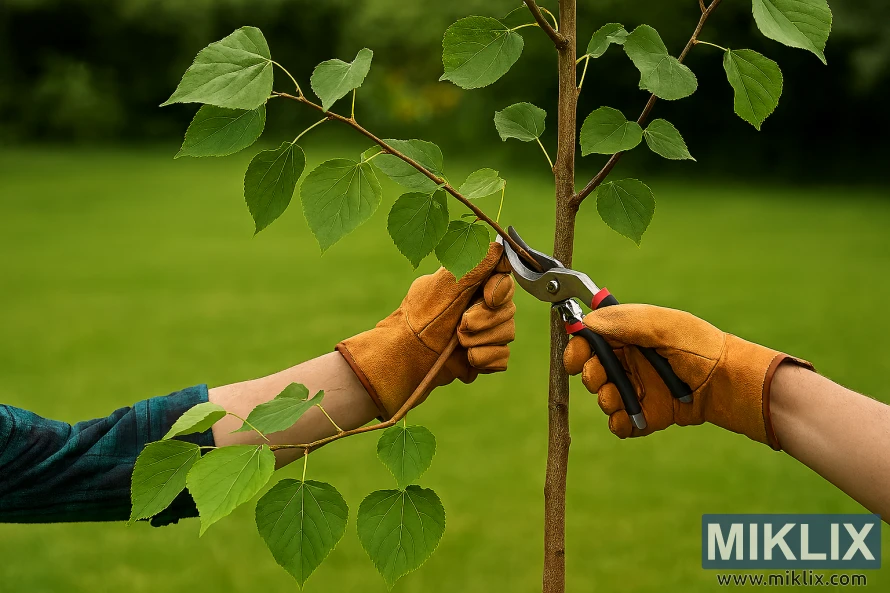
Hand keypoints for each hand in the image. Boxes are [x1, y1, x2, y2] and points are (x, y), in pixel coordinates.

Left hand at [337, 243, 514, 417]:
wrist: (407, 356)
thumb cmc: (421, 317)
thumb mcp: (445, 286)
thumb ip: (474, 266)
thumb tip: (499, 246)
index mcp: (472, 284)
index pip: (504, 279)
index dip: (499, 289)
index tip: (487, 297)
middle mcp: (481, 306)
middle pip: (508, 309)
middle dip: (484, 319)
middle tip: (460, 325)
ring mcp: (485, 332)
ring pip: (507, 333)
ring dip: (482, 339)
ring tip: (459, 343)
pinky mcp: (485, 356)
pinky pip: (502, 358)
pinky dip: (486, 358)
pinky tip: (468, 359)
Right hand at [563, 304, 810, 447]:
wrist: (730, 385)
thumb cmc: (702, 347)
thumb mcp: (665, 326)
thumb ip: (626, 323)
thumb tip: (587, 321)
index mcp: (630, 335)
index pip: (591, 339)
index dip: (577, 348)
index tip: (574, 359)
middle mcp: (630, 361)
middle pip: (591, 369)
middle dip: (590, 375)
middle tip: (600, 379)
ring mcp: (637, 389)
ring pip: (602, 397)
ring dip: (605, 399)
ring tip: (619, 399)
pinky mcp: (645, 415)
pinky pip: (619, 423)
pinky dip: (619, 423)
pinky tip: (629, 419)